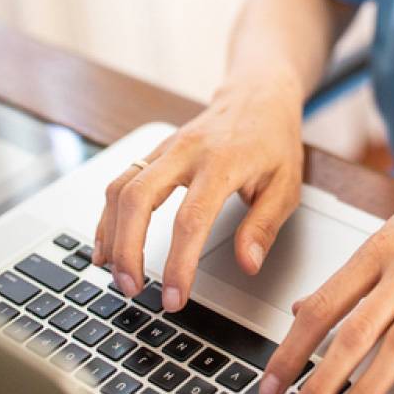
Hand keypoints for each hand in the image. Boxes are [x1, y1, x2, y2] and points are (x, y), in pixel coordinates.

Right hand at [93, 79, 304, 310]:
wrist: (258, 96)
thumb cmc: (275, 143)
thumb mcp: (286, 186)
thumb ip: (264, 226)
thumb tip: (247, 264)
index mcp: (223, 163)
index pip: (191, 219)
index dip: (178, 263)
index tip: (174, 297)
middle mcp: (187, 152)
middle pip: (138, 199)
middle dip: (128, 249)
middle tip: (132, 288)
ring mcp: (165, 149)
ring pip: (120, 188)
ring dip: (111, 235)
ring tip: (115, 275)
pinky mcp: (154, 152)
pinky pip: (120, 182)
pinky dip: (108, 217)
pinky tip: (106, 246)